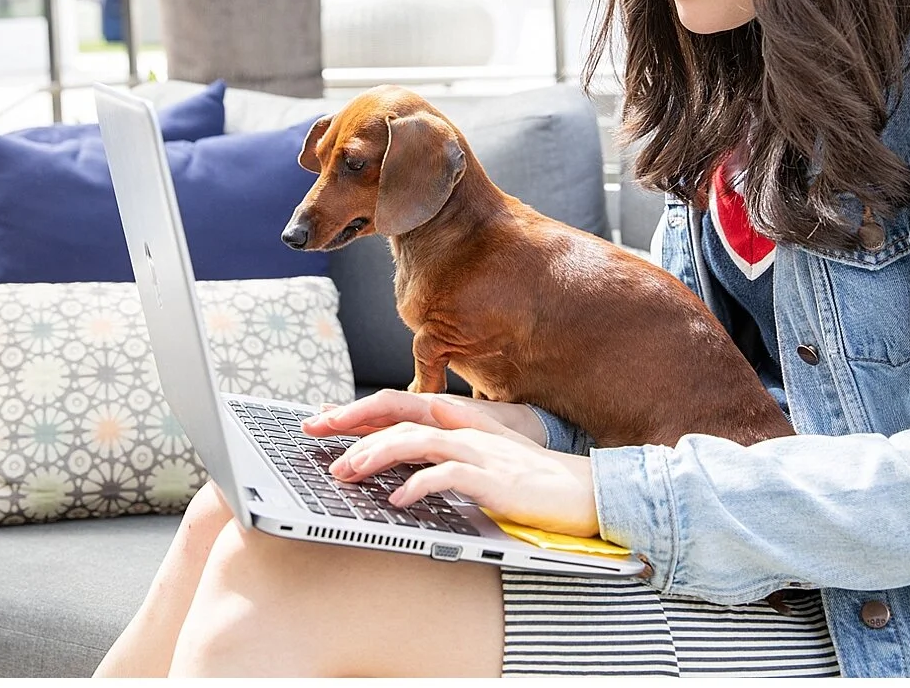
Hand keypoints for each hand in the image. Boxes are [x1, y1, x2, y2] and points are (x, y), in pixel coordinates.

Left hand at [315, 394, 599, 537]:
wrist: (585, 491)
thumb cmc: (536, 479)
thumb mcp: (490, 454)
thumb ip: (457, 440)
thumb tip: (422, 428)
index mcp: (463, 424)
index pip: (402, 409)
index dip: (361, 412)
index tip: (324, 421)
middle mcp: (466, 432)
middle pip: (401, 420)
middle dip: (357, 433)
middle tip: (324, 451)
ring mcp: (480, 453)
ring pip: (417, 442)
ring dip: (377, 455)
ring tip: (348, 472)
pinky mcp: (492, 480)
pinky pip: (447, 477)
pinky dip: (418, 486)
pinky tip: (396, 500)